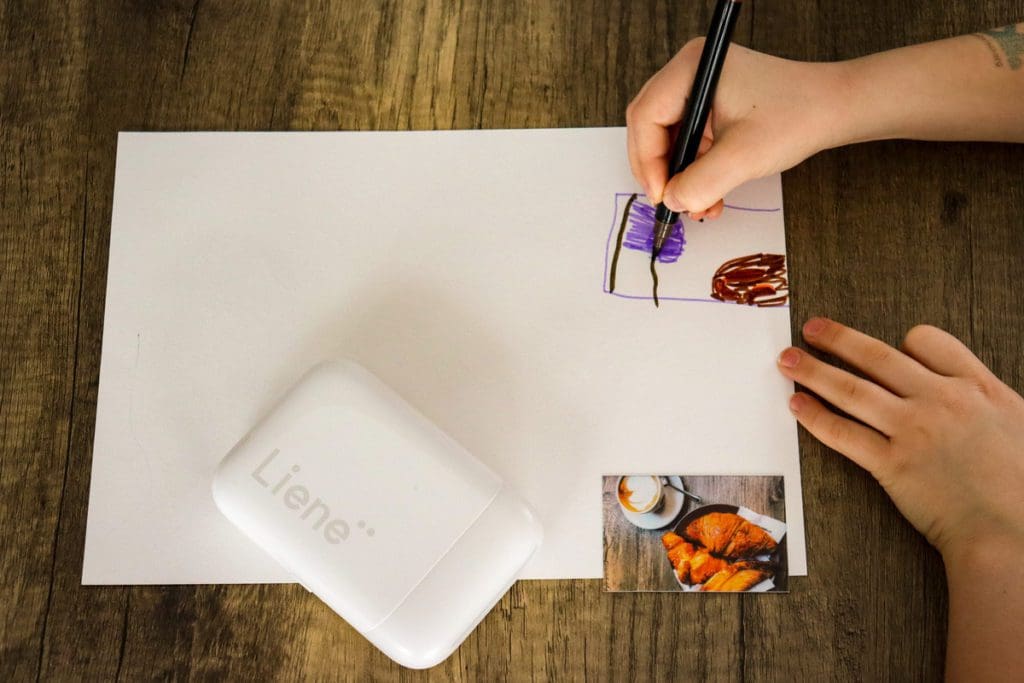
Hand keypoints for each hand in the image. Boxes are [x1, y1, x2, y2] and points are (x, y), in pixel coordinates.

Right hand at [626, 40, 852, 218]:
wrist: (833, 110)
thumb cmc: (797, 116)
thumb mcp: (743, 158)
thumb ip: (700, 184)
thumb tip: (672, 201)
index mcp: (693, 68)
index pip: (646, 116)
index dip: (647, 161)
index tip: (662, 194)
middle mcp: (691, 73)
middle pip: (650, 127)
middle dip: (660, 171)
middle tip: (671, 201)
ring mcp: (700, 90)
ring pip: (668, 140)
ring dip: (679, 177)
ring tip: (698, 205)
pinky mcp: (711, 107)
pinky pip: (687, 143)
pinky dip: (693, 172)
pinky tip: (709, 195)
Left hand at [776, 318, 1023, 564]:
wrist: (1015, 534)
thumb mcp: (1021, 426)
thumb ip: (991, 403)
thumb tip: (972, 397)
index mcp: (978, 388)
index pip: (928, 342)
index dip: (903, 342)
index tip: (888, 346)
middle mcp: (941, 400)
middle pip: (877, 358)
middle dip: (838, 340)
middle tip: (811, 329)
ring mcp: (913, 431)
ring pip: (851, 390)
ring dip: (814, 371)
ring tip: (787, 360)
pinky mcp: (892, 465)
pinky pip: (843, 433)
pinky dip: (815, 417)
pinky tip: (797, 405)